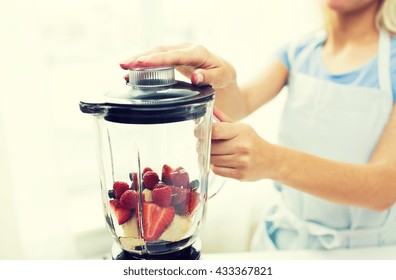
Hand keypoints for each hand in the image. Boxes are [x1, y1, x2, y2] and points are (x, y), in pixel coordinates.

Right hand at [119, 42, 236, 89]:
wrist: (226, 77)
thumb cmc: (225, 77)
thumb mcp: (223, 78)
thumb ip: (210, 77)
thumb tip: (195, 77)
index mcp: (197, 53)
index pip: (174, 55)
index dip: (156, 60)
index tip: (140, 63)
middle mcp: (186, 49)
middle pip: (160, 52)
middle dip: (141, 57)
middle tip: (123, 65)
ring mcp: (179, 53)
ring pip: (156, 54)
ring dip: (140, 60)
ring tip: (123, 67)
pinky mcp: (175, 59)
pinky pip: (158, 60)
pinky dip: (145, 65)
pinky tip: (132, 73)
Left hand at [210, 108, 274, 180]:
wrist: (271, 160)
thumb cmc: (252, 142)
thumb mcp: (242, 128)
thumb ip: (224, 120)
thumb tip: (210, 108)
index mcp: (241, 131)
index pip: (215, 130)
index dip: (203, 132)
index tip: (197, 133)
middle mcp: (242, 146)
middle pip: (212, 147)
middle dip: (205, 146)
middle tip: (203, 145)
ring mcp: (242, 161)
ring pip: (213, 160)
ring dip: (210, 157)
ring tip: (214, 153)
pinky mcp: (240, 174)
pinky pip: (218, 170)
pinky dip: (215, 167)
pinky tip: (220, 162)